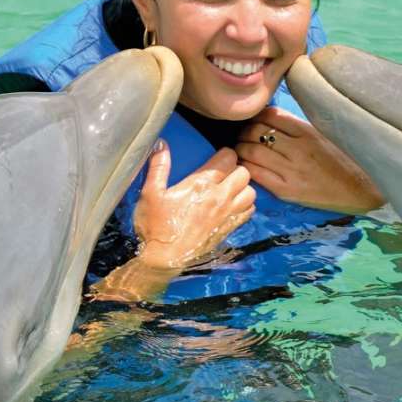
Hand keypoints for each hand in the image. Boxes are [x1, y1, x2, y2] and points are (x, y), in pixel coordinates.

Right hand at [132, 142, 256, 270]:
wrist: (164, 259)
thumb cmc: (155, 226)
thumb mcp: (151, 193)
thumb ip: (158, 166)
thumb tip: (161, 143)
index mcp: (201, 184)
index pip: (229, 158)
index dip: (225, 154)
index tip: (217, 157)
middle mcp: (220, 197)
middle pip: (245, 173)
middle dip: (236, 169)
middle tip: (224, 173)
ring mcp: (227, 214)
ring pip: (251, 192)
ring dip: (243, 188)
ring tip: (231, 189)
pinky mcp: (229, 229)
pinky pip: (249, 212)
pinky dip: (245, 206)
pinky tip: (232, 206)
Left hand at [236, 107, 384, 215]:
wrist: (360, 189)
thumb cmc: (342, 159)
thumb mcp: (322, 134)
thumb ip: (296, 127)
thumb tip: (267, 117)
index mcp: (308, 131)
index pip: (270, 115)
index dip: (255, 116)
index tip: (252, 121)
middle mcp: (298, 148)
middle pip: (256, 132)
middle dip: (243, 132)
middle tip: (241, 136)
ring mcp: (292, 170)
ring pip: (252, 152)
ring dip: (240, 149)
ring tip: (240, 150)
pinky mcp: (287, 190)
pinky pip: (257, 175)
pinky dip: (246, 168)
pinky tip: (245, 167)